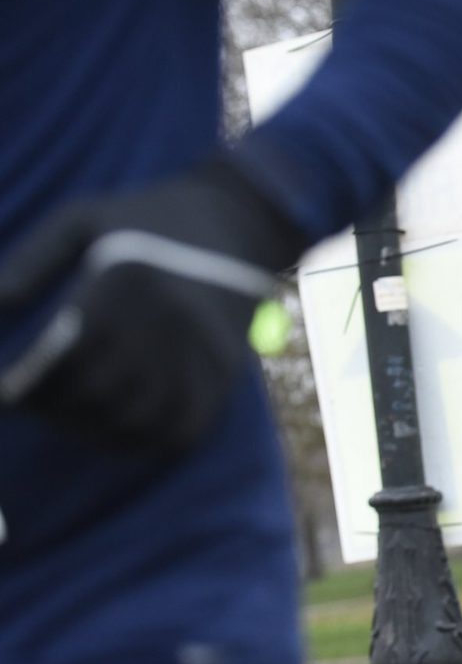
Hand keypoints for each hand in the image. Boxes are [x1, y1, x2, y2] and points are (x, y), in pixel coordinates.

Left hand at [0, 158, 303, 452]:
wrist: (237, 221)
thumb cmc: (146, 219)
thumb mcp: (80, 219)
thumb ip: (30, 261)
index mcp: (126, 284)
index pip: (68, 360)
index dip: (30, 389)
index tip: (9, 395)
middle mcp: (165, 321)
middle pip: (101, 395)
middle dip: (57, 412)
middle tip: (38, 407)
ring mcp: (200, 350)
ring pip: (141, 420)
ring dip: (98, 432)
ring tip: (76, 421)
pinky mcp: (225, 370)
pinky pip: (187, 428)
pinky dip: (150, 444)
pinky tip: (125, 433)